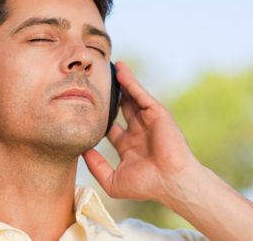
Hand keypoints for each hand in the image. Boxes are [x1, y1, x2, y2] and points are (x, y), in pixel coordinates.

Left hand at [83, 61, 200, 203]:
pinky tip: (120, 70)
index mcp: (129, 147)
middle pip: (121, 108)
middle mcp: (138, 132)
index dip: (100, 118)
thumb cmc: (145, 185)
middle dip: (110, 96)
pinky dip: (130, 81)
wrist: (171, 181)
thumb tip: (81, 151)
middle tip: (96, 82)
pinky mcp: (156, 112)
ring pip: (131, 97)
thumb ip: (96, 166)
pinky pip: (140, 94)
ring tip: (108, 67)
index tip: (86, 107)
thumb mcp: (113, 180)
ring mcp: (148, 121)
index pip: (111, 129)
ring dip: (121, 82)